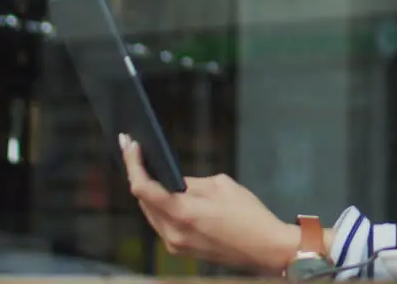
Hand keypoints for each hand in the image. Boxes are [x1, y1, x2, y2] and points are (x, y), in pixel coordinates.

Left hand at [121, 134, 300, 273]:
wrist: (265, 248)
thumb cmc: (249, 215)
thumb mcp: (221, 186)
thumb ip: (191, 183)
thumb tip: (175, 182)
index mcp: (182, 212)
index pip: (143, 187)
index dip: (134, 164)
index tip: (132, 146)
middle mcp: (172, 231)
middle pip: (143, 200)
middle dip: (140, 175)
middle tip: (136, 152)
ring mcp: (174, 244)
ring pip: (150, 213)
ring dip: (149, 192)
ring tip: (148, 170)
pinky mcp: (180, 250)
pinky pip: (161, 224)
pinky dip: (160, 207)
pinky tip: (165, 194)